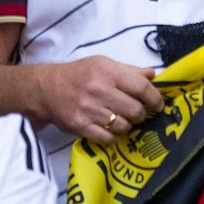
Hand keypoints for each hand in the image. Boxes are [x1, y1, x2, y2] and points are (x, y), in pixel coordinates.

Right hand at [38, 56, 162, 143]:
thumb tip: (153, 76)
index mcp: (107, 71)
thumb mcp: (102, 64)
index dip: (155, 99)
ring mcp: (88, 109)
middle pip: (135, 110)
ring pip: (123, 126)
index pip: (142, 88)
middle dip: (140, 114)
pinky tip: (108, 128)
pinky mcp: (80, 125)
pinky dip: (112, 136)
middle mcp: (98, 89)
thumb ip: (128, 71)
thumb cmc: (78, 75)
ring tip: (119, 119)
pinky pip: (108, 138)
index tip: (158, 105)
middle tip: (136, 113)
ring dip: (126, 125)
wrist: (45, 88)